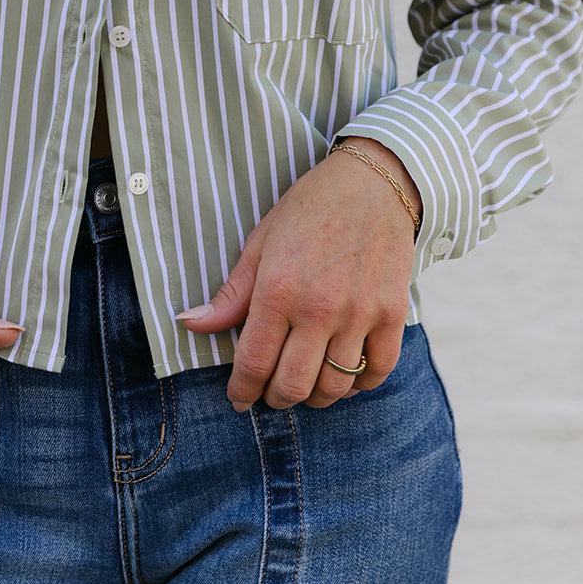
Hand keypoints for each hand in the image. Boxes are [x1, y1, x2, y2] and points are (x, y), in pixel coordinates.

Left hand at [175, 139, 420, 410]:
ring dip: (315, 397)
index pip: (254, 363)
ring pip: (334, 386)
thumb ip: (230, 294)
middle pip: (292, 385)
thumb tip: (189, 325)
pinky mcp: (392, 314)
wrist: (374, 184)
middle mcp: (318, 308)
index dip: (242, 391)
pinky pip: (377, 371)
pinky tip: (345, 376)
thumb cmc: (310, 209)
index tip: (239, 399)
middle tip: (271, 394)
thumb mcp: (261, 243)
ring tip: (306, 386)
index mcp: (278, 290)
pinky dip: (359, 385)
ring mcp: (359, 313)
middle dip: (276, 399)